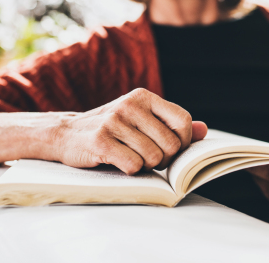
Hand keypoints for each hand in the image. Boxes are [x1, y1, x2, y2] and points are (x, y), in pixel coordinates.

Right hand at [53, 88, 207, 174]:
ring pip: (152, 158)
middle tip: (146, 157)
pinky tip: (117, 162)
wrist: (65, 134)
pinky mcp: (100, 140)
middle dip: (163, 159)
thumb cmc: (110, 130)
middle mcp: (130, 105)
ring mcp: (114, 121)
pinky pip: (133, 166)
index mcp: (143, 97)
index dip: (182, 142)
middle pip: (170, 144)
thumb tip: (203, 130)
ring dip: (144, 166)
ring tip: (129, 157)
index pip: (182, 120)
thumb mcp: (140, 120)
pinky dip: (130, 171)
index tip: (169, 149)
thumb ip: (171, 124)